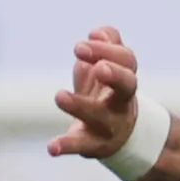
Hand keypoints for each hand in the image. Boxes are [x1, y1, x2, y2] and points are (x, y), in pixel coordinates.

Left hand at [47, 26, 142, 161]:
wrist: (120, 135)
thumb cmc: (108, 92)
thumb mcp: (108, 64)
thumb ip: (107, 43)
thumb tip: (97, 32)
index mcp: (125, 80)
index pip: (126, 61)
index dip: (108, 49)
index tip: (82, 44)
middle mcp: (122, 102)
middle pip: (128, 85)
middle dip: (115, 75)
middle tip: (98, 68)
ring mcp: (110, 125)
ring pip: (99, 116)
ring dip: (80, 105)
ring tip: (59, 95)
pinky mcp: (93, 145)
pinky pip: (81, 145)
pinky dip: (66, 146)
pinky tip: (51, 148)